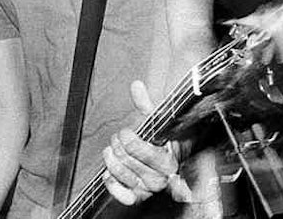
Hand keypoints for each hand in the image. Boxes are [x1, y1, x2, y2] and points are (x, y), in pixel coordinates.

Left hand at [102, 81, 191, 204]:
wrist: (174, 162)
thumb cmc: (166, 140)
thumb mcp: (159, 121)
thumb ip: (147, 104)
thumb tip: (136, 85)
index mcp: (168, 158)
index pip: (139, 148)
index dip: (127, 137)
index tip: (126, 130)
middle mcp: (161, 176)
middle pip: (127, 159)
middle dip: (117, 145)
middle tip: (117, 138)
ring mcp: (150, 188)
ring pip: (120, 173)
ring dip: (110, 160)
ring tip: (110, 150)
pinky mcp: (139, 197)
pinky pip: (121, 194)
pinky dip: (111, 182)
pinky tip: (108, 172)